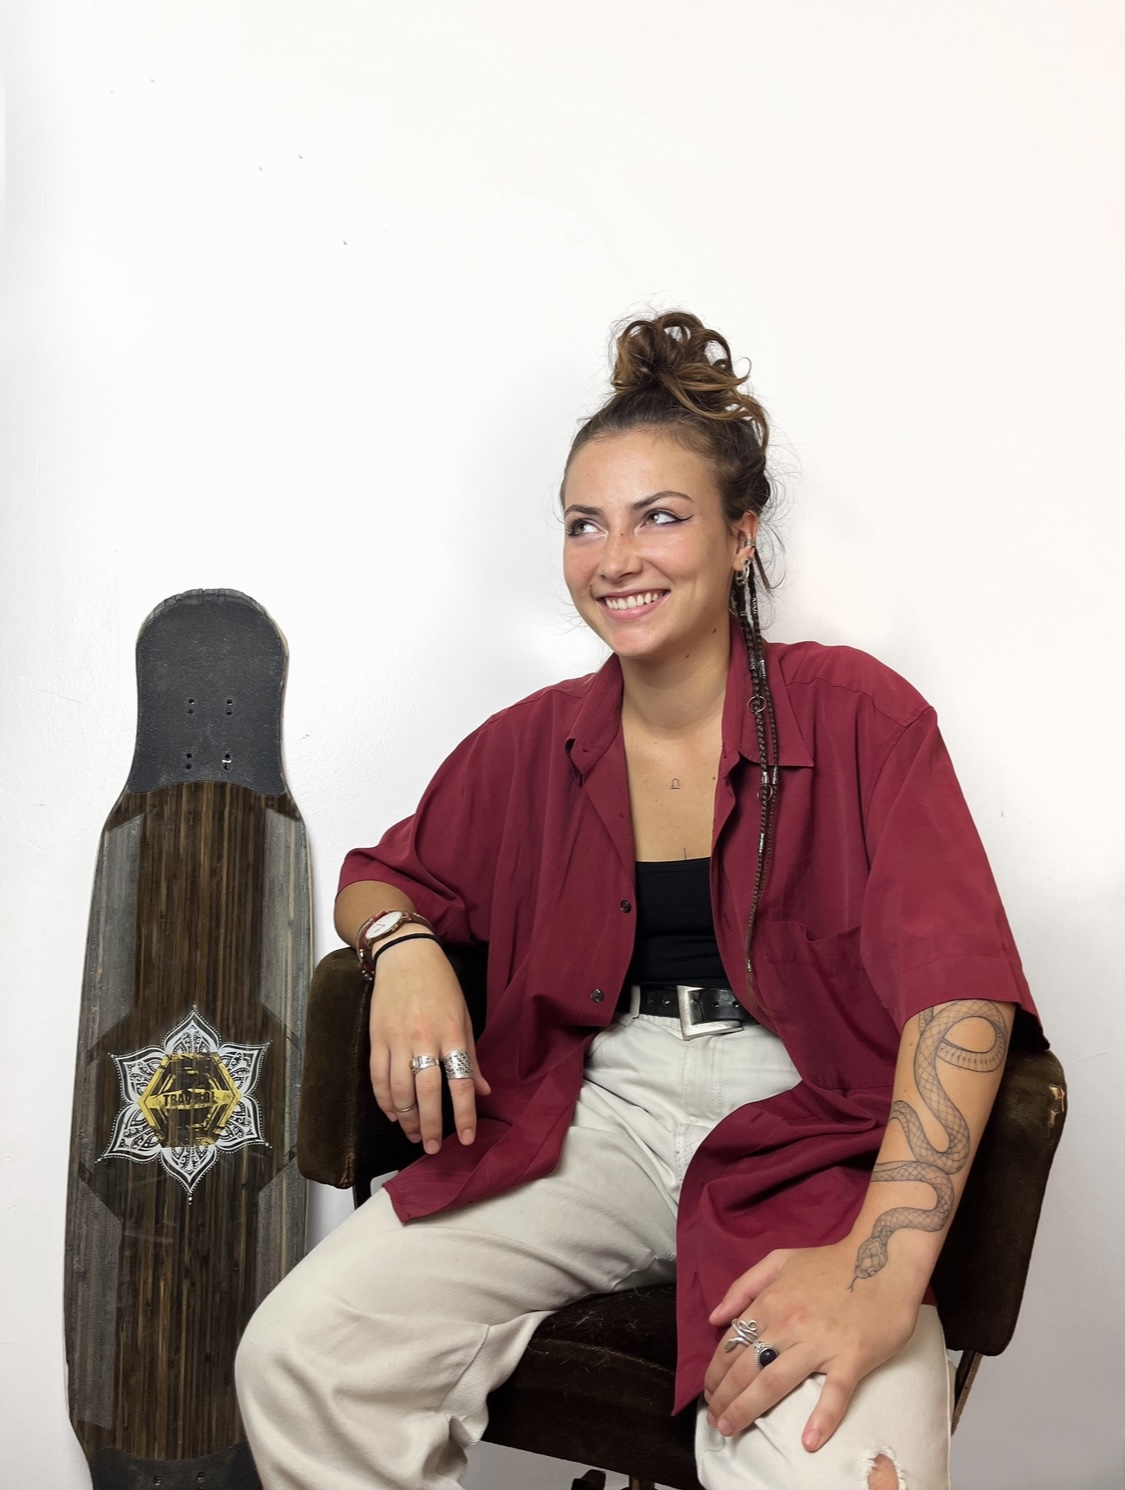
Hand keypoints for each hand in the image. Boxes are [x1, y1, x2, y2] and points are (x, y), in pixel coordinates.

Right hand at [367, 936, 489, 1153]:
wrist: (405, 955)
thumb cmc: (441, 984)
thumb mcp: (464, 1016)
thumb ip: (472, 1056)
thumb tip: (484, 1091)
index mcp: (452, 1032)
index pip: (461, 1082)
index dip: (465, 1114)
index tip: (468, 1138)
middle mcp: (424, 1038)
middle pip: (426, 1093)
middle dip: (431, 1126)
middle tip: (434, 1148)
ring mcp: (397, 1039)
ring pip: (399, 1091)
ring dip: (406, 1119)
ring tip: (415, 1134)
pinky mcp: (376, 1038)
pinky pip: (378, 1078)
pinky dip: (384, 1100)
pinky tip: (392, 1113)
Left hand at [701, 1241, 919, 1450]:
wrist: (883, 1259)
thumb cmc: (830, 1263)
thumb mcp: (780, 1261)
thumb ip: (744, 1286)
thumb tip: (715, 1317)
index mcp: (770, 1302)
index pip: (732, 1344)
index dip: (715, 1373)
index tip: (709, 1394)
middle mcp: (788, 1323)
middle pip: (745, 1368)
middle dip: (724, 1398)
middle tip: (715, 1421)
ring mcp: (819, 1342)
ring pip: (774, 1382)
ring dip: (748, 1409)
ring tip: (732, 1429)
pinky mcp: (851, 1357)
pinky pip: (835, 1392)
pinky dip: (822, 1417)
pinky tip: (810, 1441)